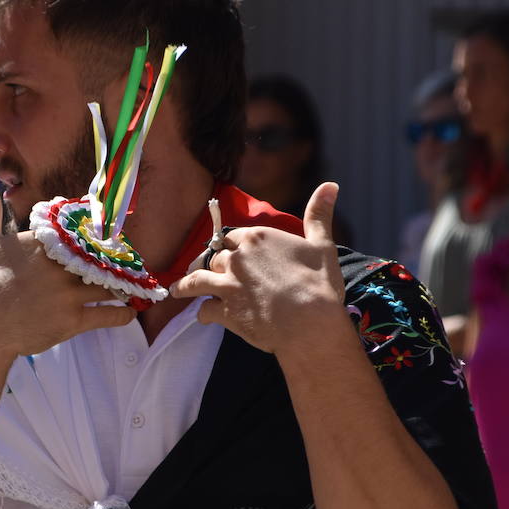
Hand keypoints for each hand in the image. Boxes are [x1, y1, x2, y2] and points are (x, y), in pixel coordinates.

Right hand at [0, 170, 133, 358]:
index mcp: (43, 242)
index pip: (80, 230)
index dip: (95, 233)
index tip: (106, 234)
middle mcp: (60, 265)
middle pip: (100, 257)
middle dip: (114, 258)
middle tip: (127, 260)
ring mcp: (68, 294)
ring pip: (109, 284)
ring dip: (123, 284)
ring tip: (132, 284)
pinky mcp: (72, 321)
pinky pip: (109, 315)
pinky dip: (123, 313)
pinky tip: (129, 310)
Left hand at [169, 181, 344, 354]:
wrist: (312, 323)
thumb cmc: (319, 284)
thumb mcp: (321, 245)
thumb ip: (318, 215)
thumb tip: (330, 185)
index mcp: (256, 238)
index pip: (230, 237)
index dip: (228, 245)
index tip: (226, 251)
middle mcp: (237, 258)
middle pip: (213, 258)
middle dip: (208, 264)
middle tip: (203, 270)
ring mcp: (227, 285)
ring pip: (196, 280)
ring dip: (186, 285)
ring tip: (178, 290)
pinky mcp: (225, 311)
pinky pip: (205, 310)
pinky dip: (203, 314)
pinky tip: (205, 317)